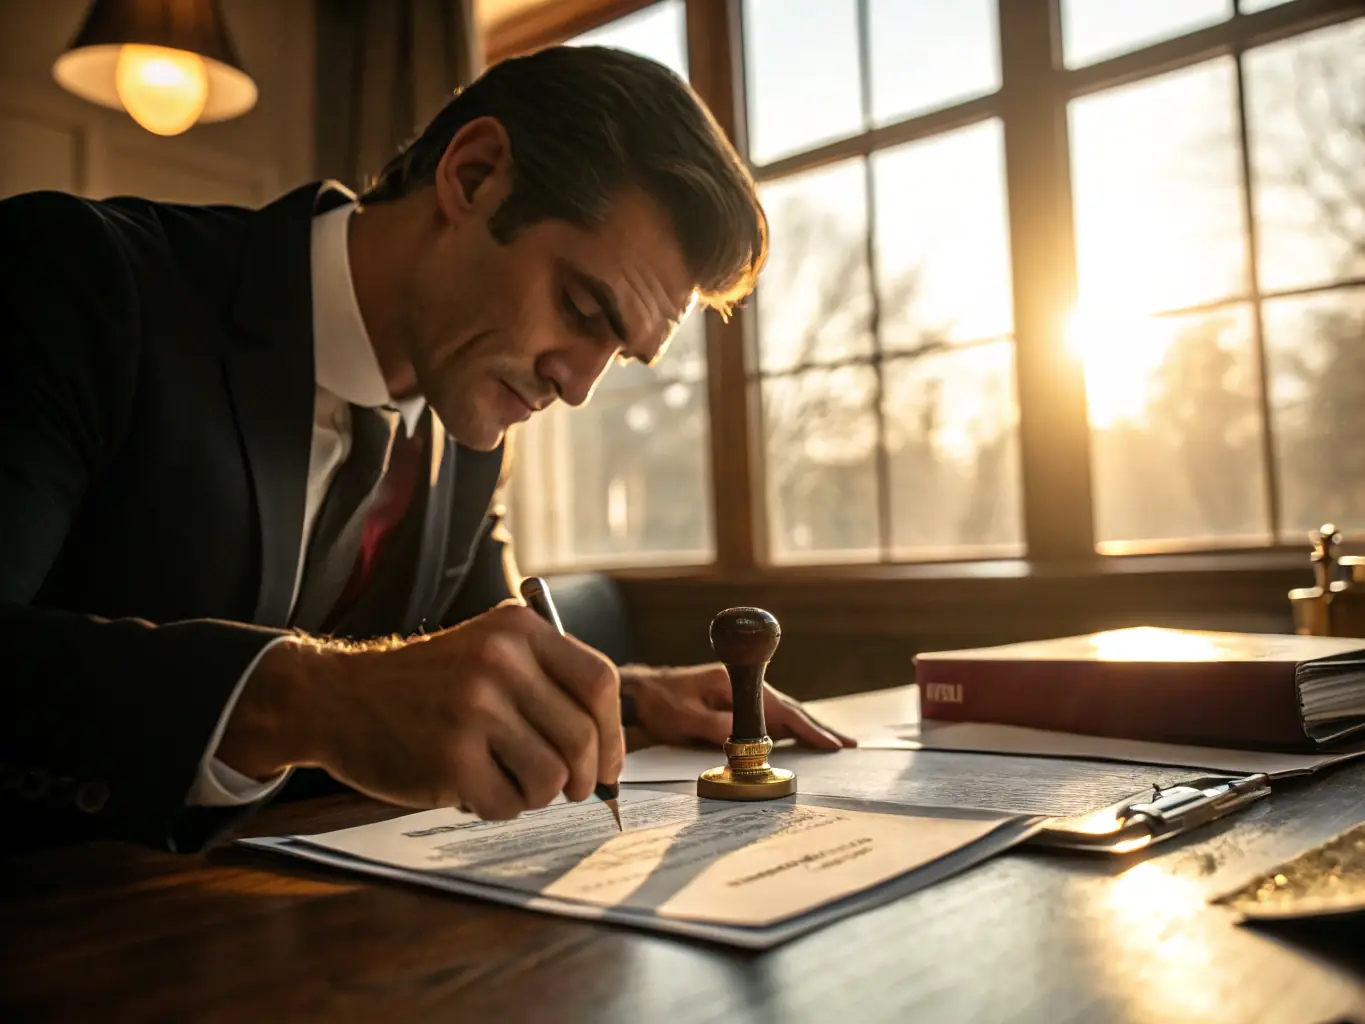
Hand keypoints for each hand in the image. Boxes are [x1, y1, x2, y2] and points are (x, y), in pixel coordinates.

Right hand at [217, 601, 622, 819]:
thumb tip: (610, 747)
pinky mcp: (449, 759)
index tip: (611, 762)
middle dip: (586, 777)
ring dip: (538, 795)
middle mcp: (499, 664)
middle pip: (582, 737)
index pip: (599, 684)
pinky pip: (507, 804)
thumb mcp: (488, 650)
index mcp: (517, 631)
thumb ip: (546, 681)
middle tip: (571, 789)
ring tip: (509, 780)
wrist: (338, 698)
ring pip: (551, 778)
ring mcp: (473, 711)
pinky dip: (498, 806)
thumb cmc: (426, 684)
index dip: (614, 732)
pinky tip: (473, 786)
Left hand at [621, 664, 855, 750]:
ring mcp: (738, 691)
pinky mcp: (732, 702)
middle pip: (787, 708)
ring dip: (806, 727)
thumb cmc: (659, 703)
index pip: (779, 710)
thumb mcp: (685, 719)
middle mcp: (741, 684)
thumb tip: (750, 740)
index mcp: (734, 683)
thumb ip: (717, 728)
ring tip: (832, 742)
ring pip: (780, 712)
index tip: (832, 744)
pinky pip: (768, 715)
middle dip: (817, 727)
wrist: (638, 693)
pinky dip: (788, 726)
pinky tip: (798, 736)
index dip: (807, 729)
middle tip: (847, 745)